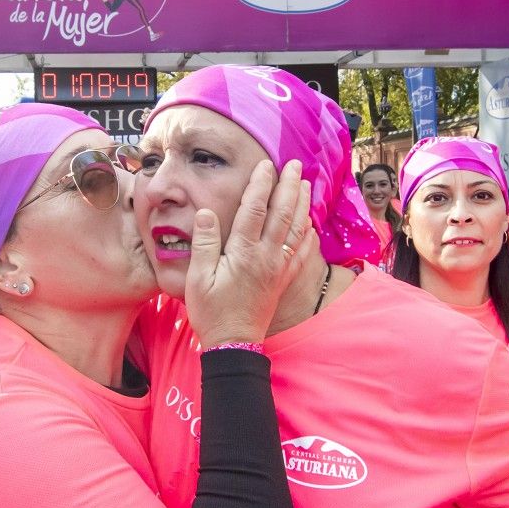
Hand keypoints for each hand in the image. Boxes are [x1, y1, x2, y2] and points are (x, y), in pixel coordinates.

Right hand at [185, 158, 314, 347]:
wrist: (233, 343)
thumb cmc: (211, 311)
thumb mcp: (198, 278)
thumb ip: (204, 243)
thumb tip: (207, 212)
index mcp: (243, 253)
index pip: (254, 210)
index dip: (261, 184)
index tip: (266, 164)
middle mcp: (266, 257)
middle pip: (282, 214)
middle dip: (289, 186)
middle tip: (296, 164)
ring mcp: (278, 268)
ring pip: (296, 229)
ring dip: (302, 204)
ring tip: (306, 183)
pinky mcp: (284, 279)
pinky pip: (302, 252)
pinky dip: (308, 234)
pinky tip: (310, 223)